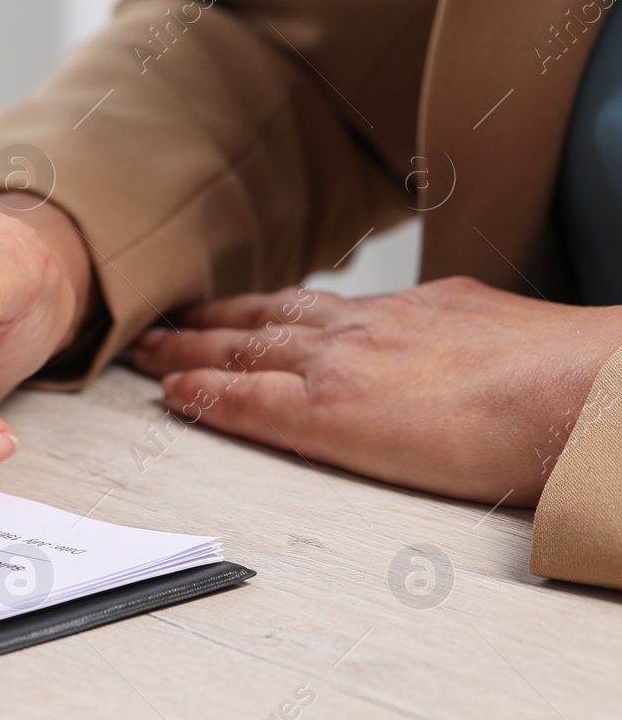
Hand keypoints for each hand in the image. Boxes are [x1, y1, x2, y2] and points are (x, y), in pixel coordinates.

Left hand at [129, 276, 621, 504]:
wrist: (573, 391)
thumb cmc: (558, 373)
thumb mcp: (497, 331)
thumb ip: (456, 334)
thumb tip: (458, 346)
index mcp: (403, 313)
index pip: (313, 308)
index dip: (263, 311)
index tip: (232, 311)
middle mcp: (358, 329)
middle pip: (262, 318)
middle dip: (208, 320)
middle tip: (162, 320)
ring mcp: (336, 365)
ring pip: (239, 349)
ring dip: (186, 348)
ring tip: (145, 350)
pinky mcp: (326, 411)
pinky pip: (243, 401)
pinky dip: (202, 393)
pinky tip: (171, 392)